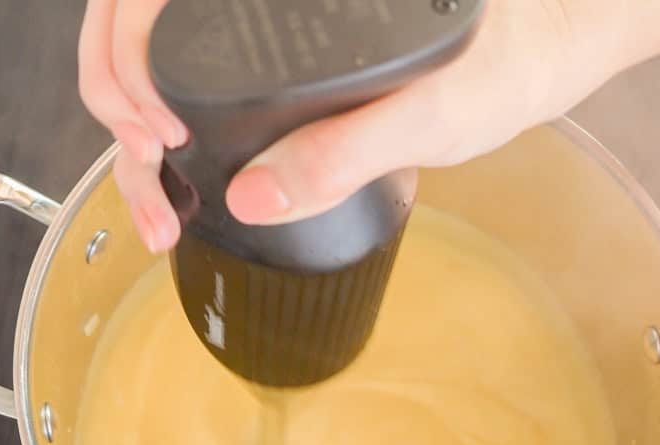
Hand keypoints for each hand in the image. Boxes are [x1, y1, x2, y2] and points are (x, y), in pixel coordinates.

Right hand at [78, 0, 617, 250]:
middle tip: (148, 177)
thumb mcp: (435, 111)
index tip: (156, 129)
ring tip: (158, 210)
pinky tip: (177, 182)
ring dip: (133, 125)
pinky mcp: (275, 50)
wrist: (545, 50)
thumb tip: (252, 195)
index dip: (123, 58)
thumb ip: (347, 150)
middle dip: (114, 100)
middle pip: (134, 21)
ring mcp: (263, 16)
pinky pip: (197, 78)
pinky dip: (169, 133)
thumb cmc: (507, 57)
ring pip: (156, 52)